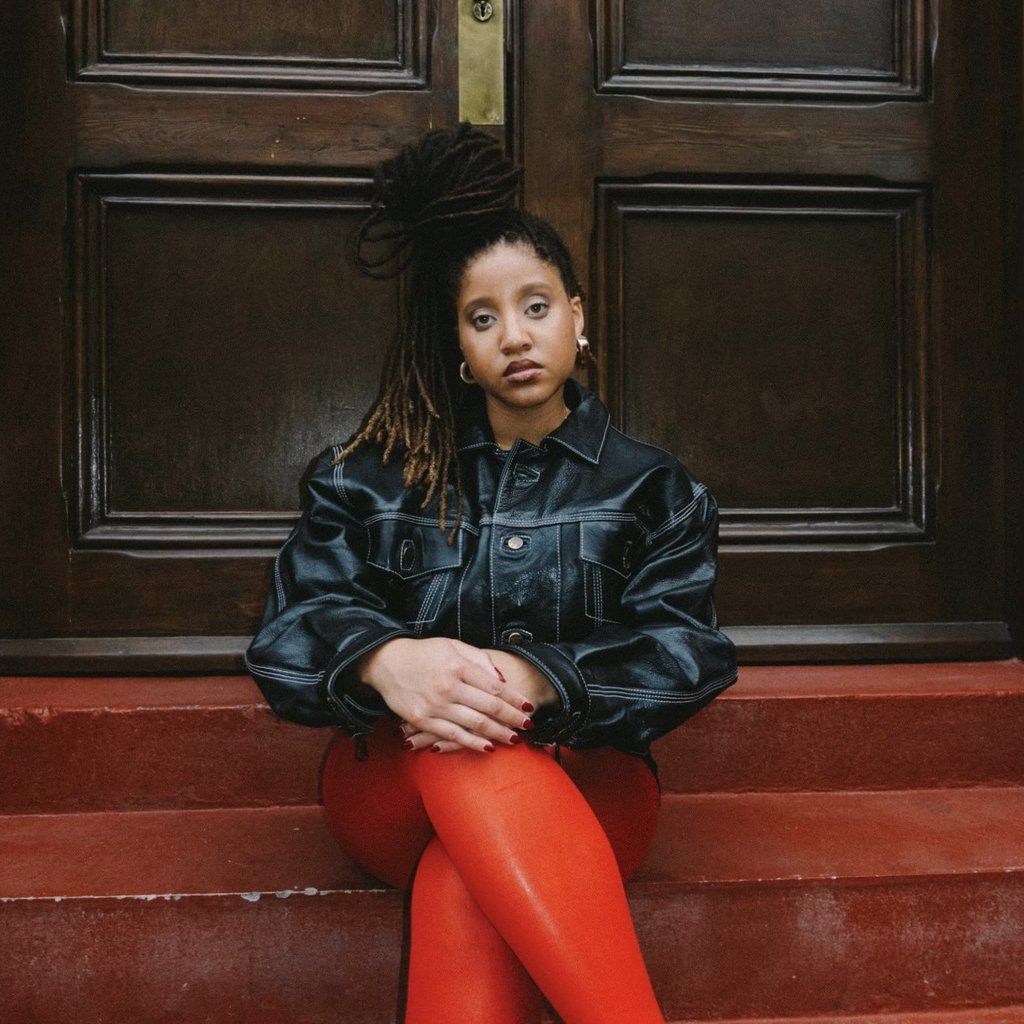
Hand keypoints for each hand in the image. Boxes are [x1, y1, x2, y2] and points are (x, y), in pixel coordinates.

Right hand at [356, 636, 537, 753]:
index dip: (514, 699)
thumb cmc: (424, 653)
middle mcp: (448, 686)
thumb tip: (502, 680)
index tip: (529, 707)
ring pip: (474, 724)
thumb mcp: (453, 646)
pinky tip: (488, 747)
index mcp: (458, 666)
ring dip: (498, 733)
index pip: (494, 687)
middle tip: (528, 726)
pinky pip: (452, 735)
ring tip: (514, 739)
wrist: (387, 662)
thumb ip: (479, 659)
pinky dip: (472, 743)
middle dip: (512, 718)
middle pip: (488, 707)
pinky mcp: (422, 720)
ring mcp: (435, 705)